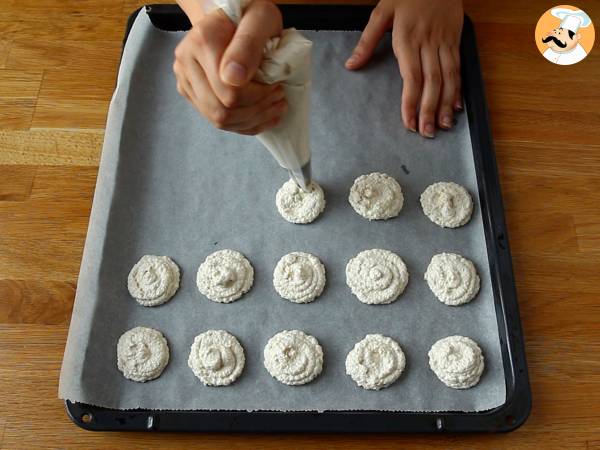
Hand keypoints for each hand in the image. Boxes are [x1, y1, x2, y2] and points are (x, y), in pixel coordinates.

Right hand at [173, 1, 285, 134]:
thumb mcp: (260, 19)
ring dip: (251, 120)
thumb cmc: (249, 15)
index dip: (259, 97)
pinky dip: (244, 124)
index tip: (278, 86)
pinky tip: (262, 116)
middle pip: (221, 110)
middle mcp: (186, 63)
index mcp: (201, 42)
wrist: (230, 17)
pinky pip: (217, 122)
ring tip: (273, 108)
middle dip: (256, 111)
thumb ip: (248, 44)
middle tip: (279, 99)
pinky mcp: (191, 94)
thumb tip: (233, 79)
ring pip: (218, 120)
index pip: (229, 92)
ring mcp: (186, 81)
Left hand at [345, 0, 463, 137]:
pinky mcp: (455, 39)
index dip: (410, 102)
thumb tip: (351, 65)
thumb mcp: (381, 12)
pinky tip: (455, 106)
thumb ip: (367, 41)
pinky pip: (458, 67)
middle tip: (426, 133)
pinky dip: (458, 88)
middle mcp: (428, 43)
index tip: (408, 122)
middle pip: (431, 82)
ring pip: (448, 77)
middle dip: (429, 110)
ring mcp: (444, 42)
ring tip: (442, 126)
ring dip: (445, 104)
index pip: (411, 77)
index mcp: (407, 39)